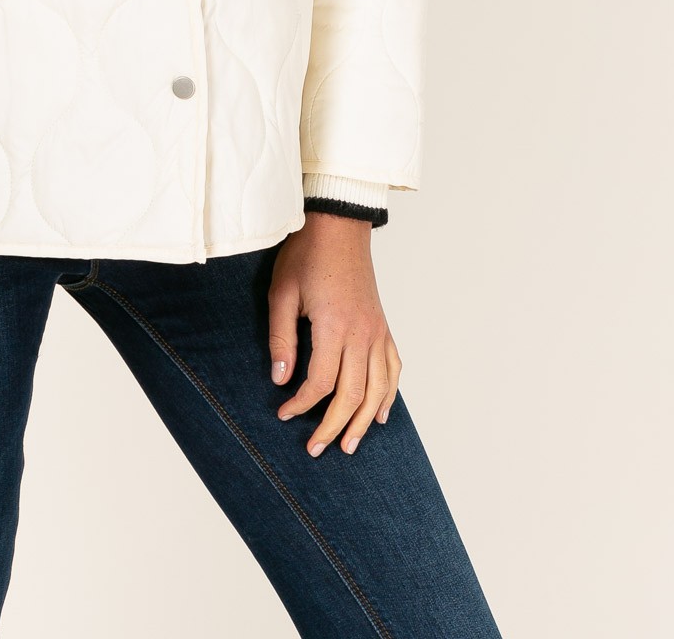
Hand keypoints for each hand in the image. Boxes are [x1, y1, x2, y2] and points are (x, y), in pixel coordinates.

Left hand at [267, 212, 400, 456]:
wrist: (339, 225)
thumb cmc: (307, 254)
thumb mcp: (282, 293)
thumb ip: (282, 339)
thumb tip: (280, 380)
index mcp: (335, 326)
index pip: (321, 383)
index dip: (302, 405)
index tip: (283, 414)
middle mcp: (362, 333)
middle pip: (353, 395)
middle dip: (334, 426)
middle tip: (316, 449)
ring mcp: (377, 330)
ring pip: (379, 388)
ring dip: (366, 420)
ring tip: (350, 444)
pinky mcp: (383, 325)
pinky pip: (393, 367)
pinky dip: (390, 394)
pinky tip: (383, 412)